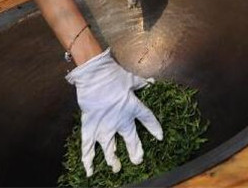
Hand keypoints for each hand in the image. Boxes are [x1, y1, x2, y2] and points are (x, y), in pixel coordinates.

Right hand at [66, 49, 162, 176]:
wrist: (94, 75)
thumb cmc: (114, 75)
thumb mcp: (131, 78)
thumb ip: (142, 83)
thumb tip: (152, 82)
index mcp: (133, 108)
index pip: (148, 120)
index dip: (154, 128)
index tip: (159, 137)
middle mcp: (121, 121)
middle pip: (131, 140)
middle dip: (135, 151)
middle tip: (138, 160)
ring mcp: (105, 126)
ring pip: (111, 149)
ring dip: (113, 159)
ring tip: (117, 168)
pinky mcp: (90, 127)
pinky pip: (88, 147)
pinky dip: (88, 160)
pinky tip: (90, 170)